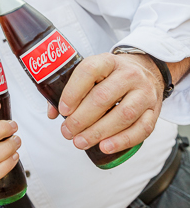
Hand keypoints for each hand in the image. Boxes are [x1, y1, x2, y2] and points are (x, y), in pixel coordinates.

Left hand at [47, 52, 164, 154]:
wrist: (145, 71)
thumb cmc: (111, 76)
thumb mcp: (92, 73)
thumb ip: (71, 90)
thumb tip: (52, 113)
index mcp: (108, 61)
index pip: (88, 71)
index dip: (73, 92)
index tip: (62, 110)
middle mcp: (129, 74)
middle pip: (103, 97)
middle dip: (81, 119)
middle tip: (67, 132)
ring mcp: (144, 93)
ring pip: (123, 114)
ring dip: (99, 132)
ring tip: (80, 142)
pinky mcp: (154, 111)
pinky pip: (142, 129)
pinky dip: (122, 140)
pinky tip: (105, 146)